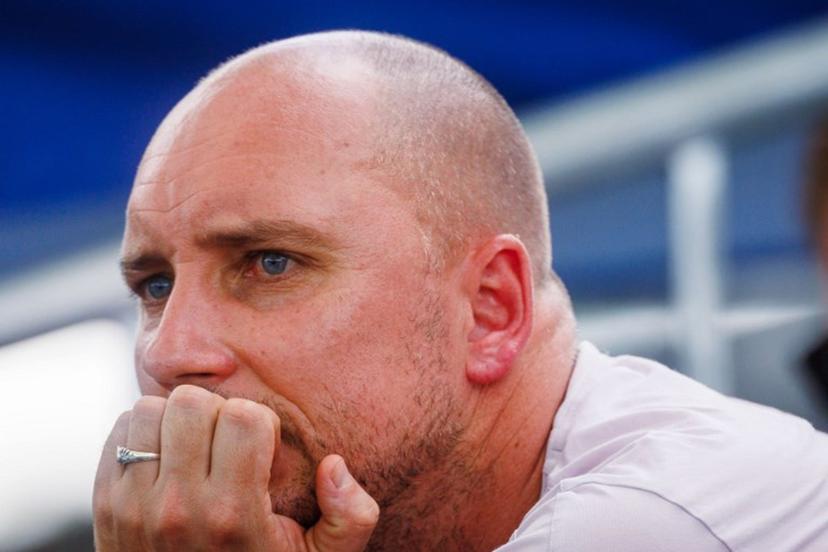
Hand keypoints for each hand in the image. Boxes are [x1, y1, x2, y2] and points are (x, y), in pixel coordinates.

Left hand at [93, 385, 378, 550]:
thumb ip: (351, 516)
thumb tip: (333, 465)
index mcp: (234, 514)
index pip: (243, 417)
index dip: (260, 424)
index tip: (262, 452)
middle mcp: (179, 507)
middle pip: (192, 402)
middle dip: (217, 414)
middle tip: (227, 446)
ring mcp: (134, 506)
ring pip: (149, 408)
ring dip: (176, 420)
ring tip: (196, 449)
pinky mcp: (105, 506)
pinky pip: (119, 431)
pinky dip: (144, 434)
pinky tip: (168, 459)